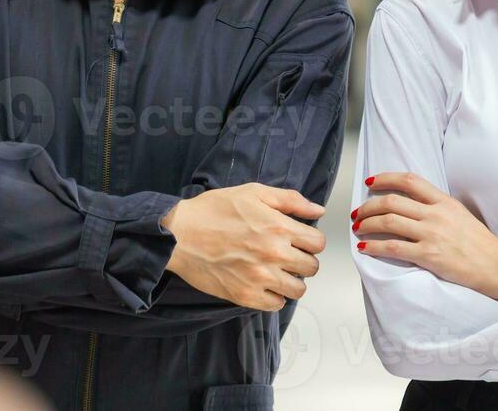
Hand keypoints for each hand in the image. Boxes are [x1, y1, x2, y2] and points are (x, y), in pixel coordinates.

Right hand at [160, 183, 326, 310]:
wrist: (179, 234)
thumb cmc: (214, 210)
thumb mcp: (255, 192)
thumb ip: (291, 200)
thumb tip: (317, 210)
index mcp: (279, 228)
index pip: (318, 243)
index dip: (311, 240)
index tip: (301, 240)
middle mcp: (274, 254)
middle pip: (312, 267)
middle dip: (304, 260)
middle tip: (290, 255)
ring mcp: (259, 278)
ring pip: (298, 289)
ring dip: (292, 280)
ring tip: (279, 271)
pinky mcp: (244, 296)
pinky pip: (276, 304)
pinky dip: (274, 296)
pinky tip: (265, 283)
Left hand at [352, 173, 497, 303]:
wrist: (495, 264)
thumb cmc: (479, 243)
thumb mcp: (460, 214)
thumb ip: (437, 207)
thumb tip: (412, 206)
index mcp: (444, 201)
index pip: (410, 181)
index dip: (386, 178)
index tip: (371, 182)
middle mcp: (436, 214)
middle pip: (392, 201)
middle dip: (369, 205)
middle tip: (359, 212)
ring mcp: (431, 234)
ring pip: (389, 221)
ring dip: (367, 224)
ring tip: (359, 228)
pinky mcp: (428, 255)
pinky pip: (393, 247)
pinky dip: (374, 246)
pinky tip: (365, 247)